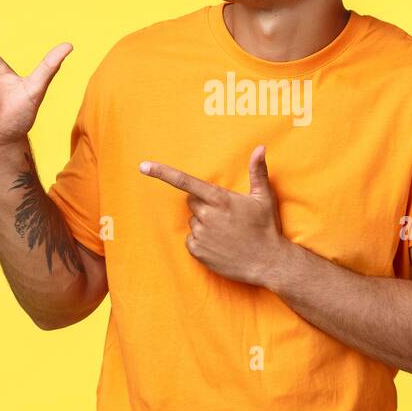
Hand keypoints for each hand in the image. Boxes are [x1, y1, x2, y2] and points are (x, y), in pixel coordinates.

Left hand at [139, 145, 288, 285]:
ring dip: (205, 224)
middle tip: (226, 215)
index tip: (143, 166)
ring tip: (227, 233)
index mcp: (220, 199)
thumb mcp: (264, 197)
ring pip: (193, 221)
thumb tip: (260, 148)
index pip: (185, 182)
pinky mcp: (198, 252)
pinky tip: (220, 245)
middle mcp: (207, 215)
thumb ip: (258, 171)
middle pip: (192, 202)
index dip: (162, 173)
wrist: (268, 262)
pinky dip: (202, 241)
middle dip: (204, 205)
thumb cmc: (266, 228)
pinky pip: (191, 240)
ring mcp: (201, 235)